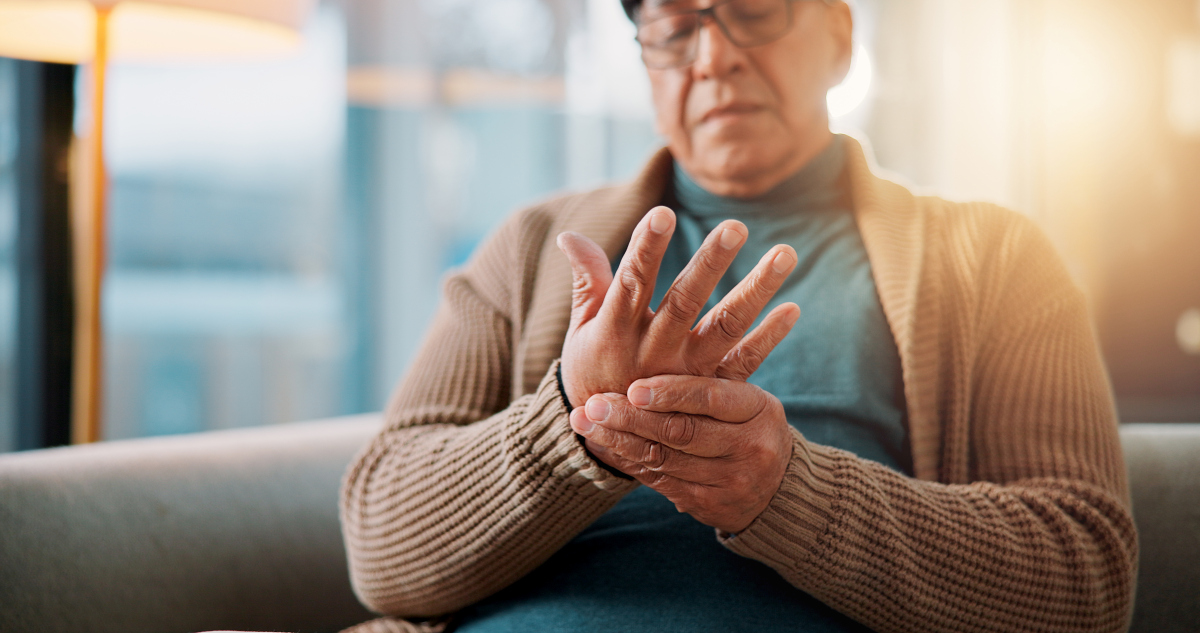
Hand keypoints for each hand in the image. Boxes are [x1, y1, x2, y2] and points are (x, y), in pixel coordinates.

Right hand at [557, 206, 799, 406]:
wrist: (609, 441)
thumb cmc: (593, 369)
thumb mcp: (581, 328)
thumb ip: (587, 281)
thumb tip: (569, 235)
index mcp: (615, 331)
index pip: (631, 283)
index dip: (645, 249)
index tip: (663, 213)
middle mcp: (654, 351)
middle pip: (685, 302)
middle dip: (710, 264)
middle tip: (735, 226)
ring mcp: (687, 374)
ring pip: (725, 328)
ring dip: (756, 290)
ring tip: (785, 254)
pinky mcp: (712, 391)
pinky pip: (745, 363)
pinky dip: (770, 338)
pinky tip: (793, 308)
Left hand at [568, 375, 792, 533]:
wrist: (778, 489)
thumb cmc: (750, 426)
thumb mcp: (747, 397)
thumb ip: (709, 375)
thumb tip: (654, 331)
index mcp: (758, 409)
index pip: (710, 397)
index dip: (670, 392)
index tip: (633, 387)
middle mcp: (748, 447)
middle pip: (681, 431)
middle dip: (631, 418)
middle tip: (593, 404)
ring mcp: (729, 481)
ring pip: (665, 460)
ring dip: (619, 440)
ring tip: (585, 422)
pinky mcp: (708, 505)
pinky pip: (660, 482)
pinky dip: (626, 461)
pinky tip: (601, 444)